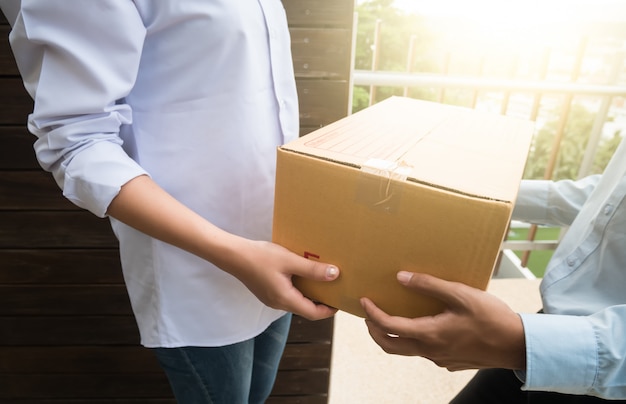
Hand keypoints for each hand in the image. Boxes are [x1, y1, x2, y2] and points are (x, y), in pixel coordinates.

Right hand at [223, 238, 339, 320]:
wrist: (232, 255)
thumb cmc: (260, 257)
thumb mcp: (289, 261)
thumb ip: (312, 270)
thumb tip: (335, 275)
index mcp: (285, 299)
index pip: (313, 313)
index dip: (329, 310)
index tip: (340, 301)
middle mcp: (278, 304)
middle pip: (305, 309)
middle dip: (321, 302)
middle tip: (335, 289)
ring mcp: (271, 299)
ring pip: (296, 302)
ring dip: (310, 295)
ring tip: (322, 280)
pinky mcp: (267, 292)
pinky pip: (288, 295)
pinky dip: (299, 290)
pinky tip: (303, 275)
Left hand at [360, 272, 525, 370]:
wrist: (517, 345)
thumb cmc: (492, 318)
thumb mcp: (460, 294)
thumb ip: (429, 285)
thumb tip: (402, 278)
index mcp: (429, 334)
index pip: (388, 327)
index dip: (372, 314)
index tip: (364, 301)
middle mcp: (431, 351)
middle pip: (390, 346)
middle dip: (374, 330)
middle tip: (368, 315)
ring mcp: (440, 359)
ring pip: (407, 351)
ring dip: (393, 336)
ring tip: (391, 318)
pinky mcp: (451, 361)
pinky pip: (424, 352)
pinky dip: (413, 340)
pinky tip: (422, 325)